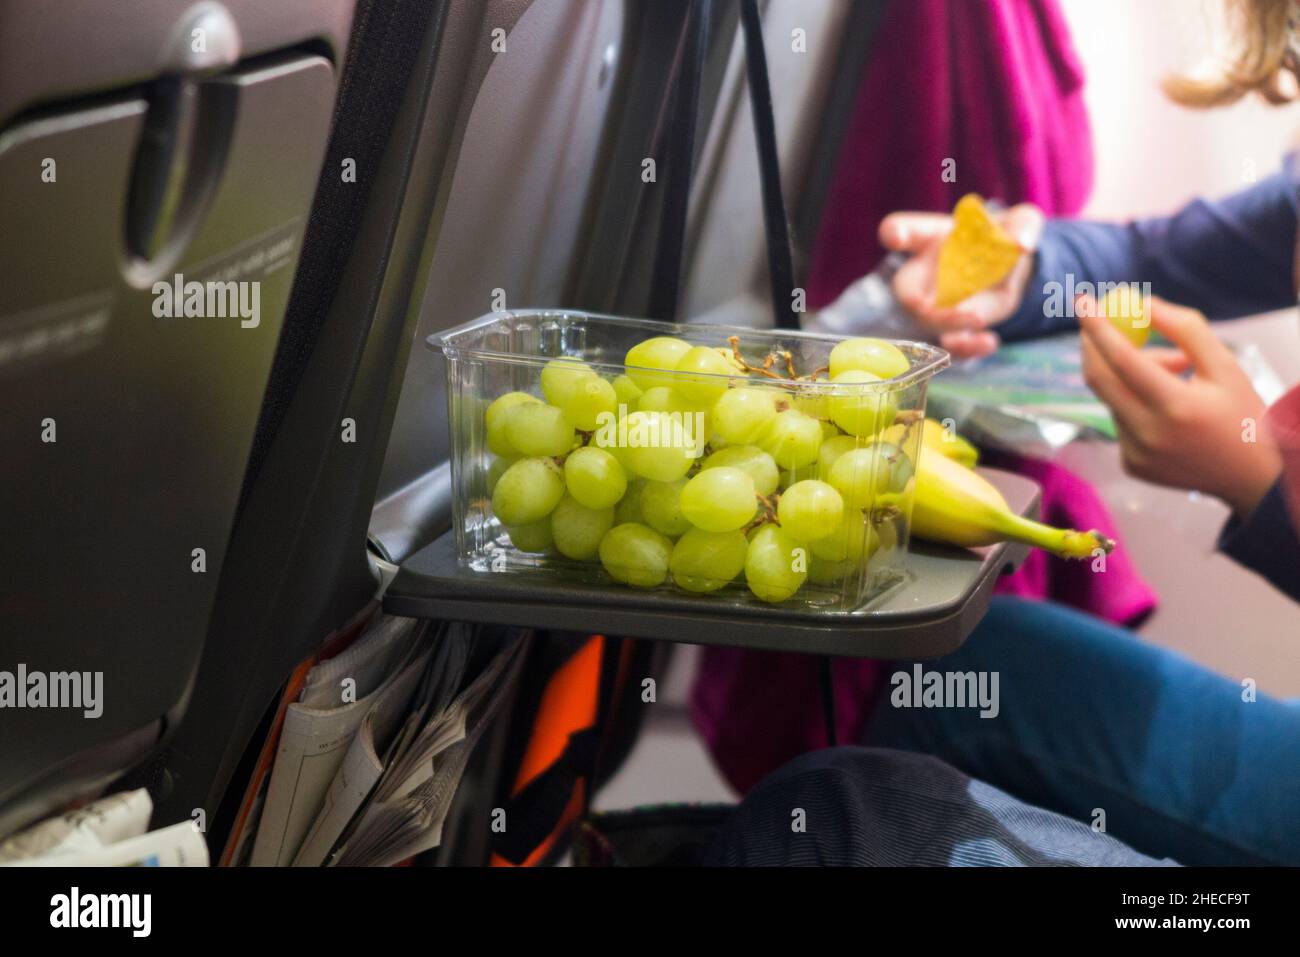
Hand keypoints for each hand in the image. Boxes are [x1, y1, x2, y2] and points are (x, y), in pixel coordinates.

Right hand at [879, 203, 1043, 358]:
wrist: (1014, 268)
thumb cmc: (1005, 235)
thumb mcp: (1020, 222)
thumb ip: (1023, 225)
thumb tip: (1022, 243)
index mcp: (934, 237)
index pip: (903, 229)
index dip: (895, 232)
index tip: (894, 236)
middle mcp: (926, 272)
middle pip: (905, 288)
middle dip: (913, 299)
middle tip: (925, 304)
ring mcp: (938, 302)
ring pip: (927, 321)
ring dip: (947, 323)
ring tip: (979, 319)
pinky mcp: (956, 326)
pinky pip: (950, 344)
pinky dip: (966, 348)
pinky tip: (990, 342)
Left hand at [1078, 294, 1282, 517]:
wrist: (1252, 477)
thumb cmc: (1242, 412)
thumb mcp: (1226, 366)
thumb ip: (1185, 330)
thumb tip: (1142, 305)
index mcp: (1177, 407)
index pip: (1123, 360)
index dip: (1099, 327)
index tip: (1084, 300)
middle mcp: (1149, 434)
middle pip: (1099, 379)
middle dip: (1095, 346)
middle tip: (1101, 323)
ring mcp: (1136, 454)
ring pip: (1114, 398)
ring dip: (1130, 377)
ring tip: (1176, 374)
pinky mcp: (1131, 465)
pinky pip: (1121, 421)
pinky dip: (1136, 405)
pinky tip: (1170, 415)